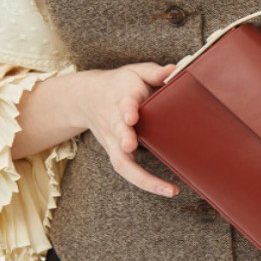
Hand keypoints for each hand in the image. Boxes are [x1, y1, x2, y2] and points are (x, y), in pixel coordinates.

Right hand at [77, 62, 178, 195]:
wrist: (86, 98)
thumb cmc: (120, 85)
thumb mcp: (135, 72)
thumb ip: (154, 72)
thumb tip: (174, 70)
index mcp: (121, 99)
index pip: (122, 104)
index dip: (127, 109)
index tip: (131, 115)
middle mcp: (114, 122)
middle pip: (117, 133)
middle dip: (123, 139)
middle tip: (131, 144)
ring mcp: (114, 141)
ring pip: (121, 161)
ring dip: (141, 176)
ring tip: (166, 188)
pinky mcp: (117, 153)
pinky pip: (128, 171)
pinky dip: (145, 182)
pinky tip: (166, 189)